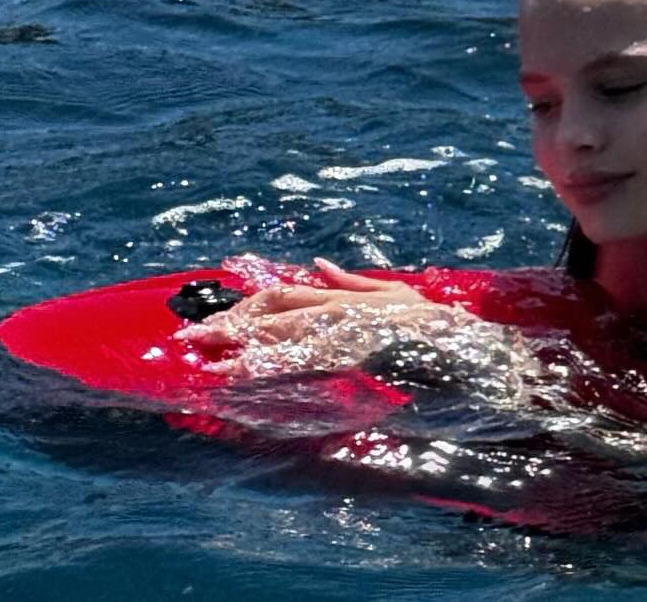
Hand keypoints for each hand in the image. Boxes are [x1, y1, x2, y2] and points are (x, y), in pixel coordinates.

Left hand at [177, 258, 446, 376]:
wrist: (458, 341)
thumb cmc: (426, 318)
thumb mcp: (390, 291)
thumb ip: (350, 282)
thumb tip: (318, 264)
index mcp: (339, 298)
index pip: (281, 299)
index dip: (244, 310)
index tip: (213, 322)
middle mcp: (334, 313)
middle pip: (271, 318)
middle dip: (228, 328)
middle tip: (187, 340)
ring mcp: (341, 338)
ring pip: (280, 343)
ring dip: (241, 355)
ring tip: (207, 366)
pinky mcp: (350, 360)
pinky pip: (303, 369)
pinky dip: (271, 375)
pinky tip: (252, 383)